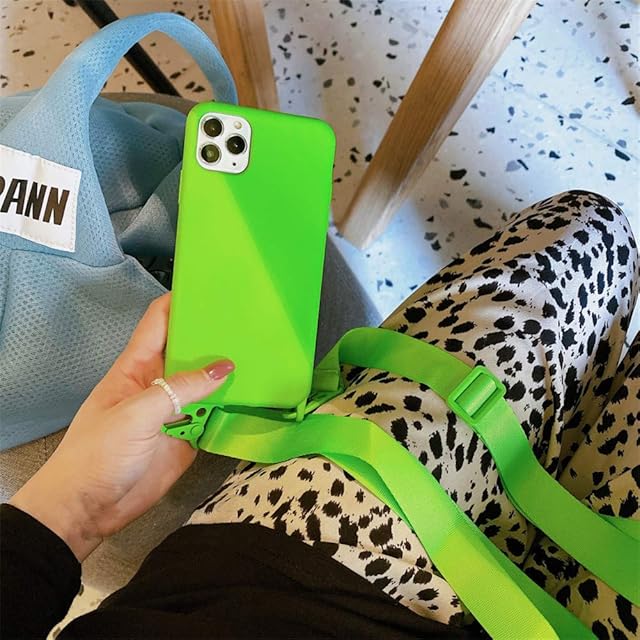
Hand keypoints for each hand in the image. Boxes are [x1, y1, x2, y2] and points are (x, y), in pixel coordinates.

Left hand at [10, 294, 233, 561]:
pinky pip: (215, 416)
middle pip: (191, 350)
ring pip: (207, 384)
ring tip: (266, 352)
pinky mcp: (189, 437)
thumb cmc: (100, 451)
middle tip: (254, 320)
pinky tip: (258, 395)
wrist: (89, 507)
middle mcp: (160, 382)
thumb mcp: (137, 413)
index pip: (160, 321)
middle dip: (217, 336)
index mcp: (138, 365)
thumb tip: (225, 368)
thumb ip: (180, 389)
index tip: (213, 285)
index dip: (182, 301)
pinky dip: (233, 407)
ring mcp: (176, 410)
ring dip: (230, 373)